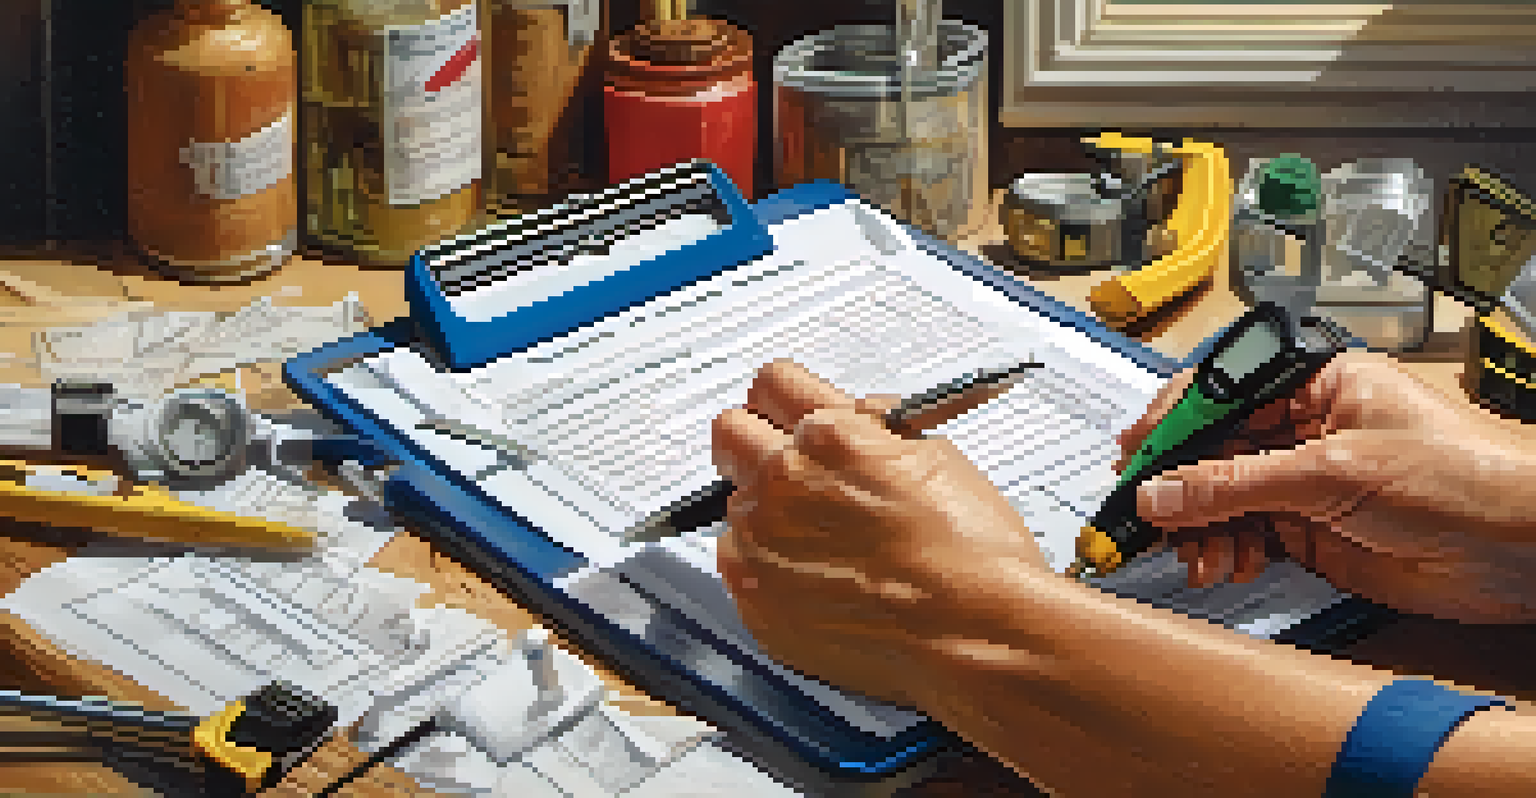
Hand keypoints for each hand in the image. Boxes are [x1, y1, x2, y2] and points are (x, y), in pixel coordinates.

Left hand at [712, 360, 1048, 708]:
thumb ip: (874, 427)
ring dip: (768, 517)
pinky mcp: (754, 599)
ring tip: (828, 548)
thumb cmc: (971, 554)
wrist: (975, 636)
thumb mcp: (935, 455)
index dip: (786, 403)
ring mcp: (761, 543)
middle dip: (755, 445)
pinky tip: (822, 586)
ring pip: (736, 507)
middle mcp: (784, 482)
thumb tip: (854, 418)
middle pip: (730, 433)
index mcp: (830, 437)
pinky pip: (739, 568)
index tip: (789, 419)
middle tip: (792, 475)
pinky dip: (770, 573)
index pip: (771, 384)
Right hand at [1118, 349, 1535, 622]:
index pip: (1219, 394)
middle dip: (1179, 486)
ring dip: (1201, 528)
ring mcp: (1308, 482)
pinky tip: (1226, 565)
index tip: (1132, 458)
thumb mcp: (1332, 472)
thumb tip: (1161, 491)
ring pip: (1223, 499)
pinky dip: (1226, 552)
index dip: (1170, 425)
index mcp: (1314, 383)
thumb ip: (1236, 484)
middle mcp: (1306, 427)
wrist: (1529, 546)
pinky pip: (1246, 536)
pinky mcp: (1315, 531)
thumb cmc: (1466, 476)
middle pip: (1213, 450)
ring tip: (1198, 554)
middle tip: (1146, 519)